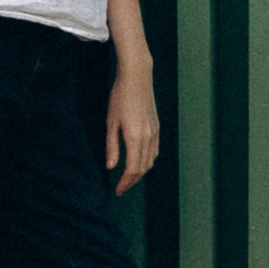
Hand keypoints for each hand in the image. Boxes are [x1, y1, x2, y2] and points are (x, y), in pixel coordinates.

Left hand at [104, 69, 159, 192]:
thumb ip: (112, 146)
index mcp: (135, 138)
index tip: (117, 191)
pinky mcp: (157, 126)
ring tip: (128, 178)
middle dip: (132, 181)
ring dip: (140, 172)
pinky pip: (154, 150)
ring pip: (150, 161)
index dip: (125, 183)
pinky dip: (147, 161)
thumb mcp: (111, 122)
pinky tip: (139, 161)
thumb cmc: (120, 97)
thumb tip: (111, 167)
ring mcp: (155, 132)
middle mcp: (148, 137)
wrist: (137, 76)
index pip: (132, 169)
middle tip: (121, 188)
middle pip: (143, 168)